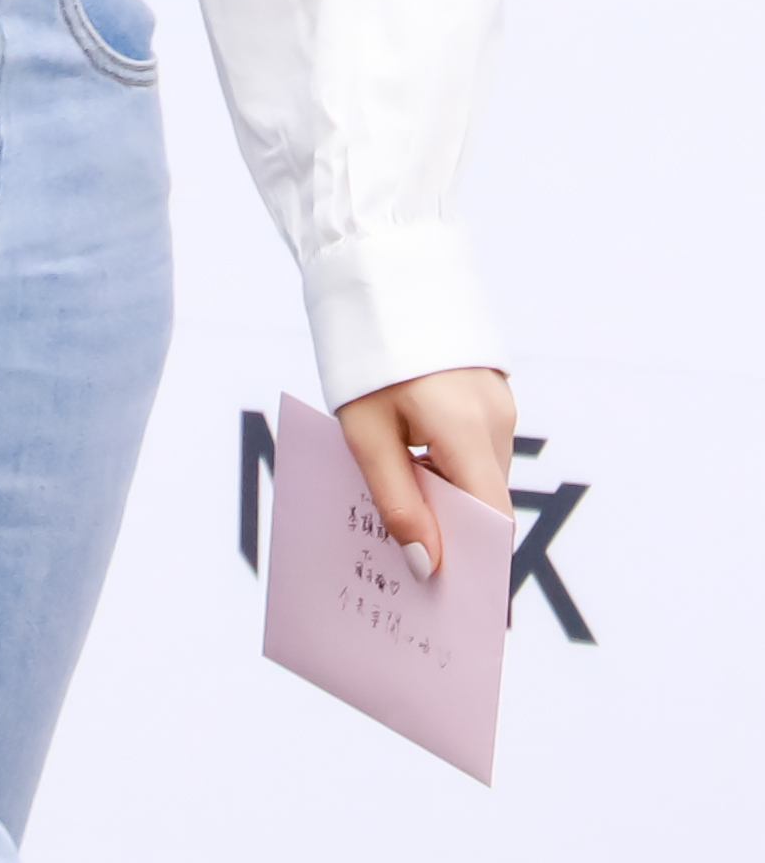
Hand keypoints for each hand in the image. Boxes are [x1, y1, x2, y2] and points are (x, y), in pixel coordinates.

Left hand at [336, 365, 515, 579]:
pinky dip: (449, 463)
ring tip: (399, 508)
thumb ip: (397, 501)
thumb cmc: (365, 353)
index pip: (491, 520)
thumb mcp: (366, 434)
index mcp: (469, 429)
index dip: (473, 561)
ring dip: (447, 494)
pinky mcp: (488, 389)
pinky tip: (408, 465)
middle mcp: (497, 418)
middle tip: (408, 558)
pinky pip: (475, 443)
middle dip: (452, 531)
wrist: (377, 268)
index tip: (445, 594)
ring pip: (480, 472)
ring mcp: (498, 401)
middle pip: (485, 499)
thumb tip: (424, 565)